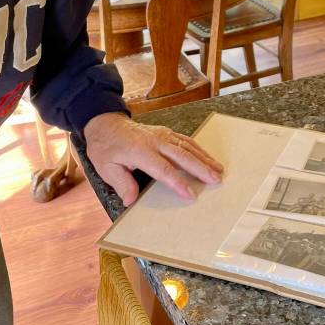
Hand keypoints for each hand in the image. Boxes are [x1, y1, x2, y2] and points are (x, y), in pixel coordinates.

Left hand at [83, 112, 222, 205]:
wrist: (106, 124)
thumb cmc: (106, 148)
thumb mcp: (106, 168)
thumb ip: (121, 184)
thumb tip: (131, 200)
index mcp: (140, 151)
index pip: (163, 169)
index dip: (177, 182)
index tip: (190, 194)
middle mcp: (155, 141)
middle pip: (182, 156)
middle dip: (200, 168)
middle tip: (216, 180)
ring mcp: (162, 135)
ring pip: (188, 147)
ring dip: (204, 159)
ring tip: (219, 170)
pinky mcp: (166, 133)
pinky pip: (186, 141)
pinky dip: (199, 150)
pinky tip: (208, 158)